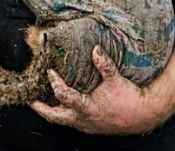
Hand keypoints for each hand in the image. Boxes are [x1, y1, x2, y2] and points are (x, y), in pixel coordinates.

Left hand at [31, 46, 167, 135]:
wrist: (143, 116)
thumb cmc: (129, 99)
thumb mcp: (116, 79)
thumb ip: (104, 64)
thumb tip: (95, 49)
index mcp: (86, 107)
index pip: (63, 95)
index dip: (54, 82)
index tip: (49, 71)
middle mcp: (83, 119)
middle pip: (54, 116)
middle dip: (41, 108)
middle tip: (30, 100)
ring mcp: (86, 124)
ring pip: (63, 120)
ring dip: (53, 111)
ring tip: (43, 102)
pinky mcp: (91, 126)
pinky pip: (73, 121)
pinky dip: (65, 113)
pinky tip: (66, 106)